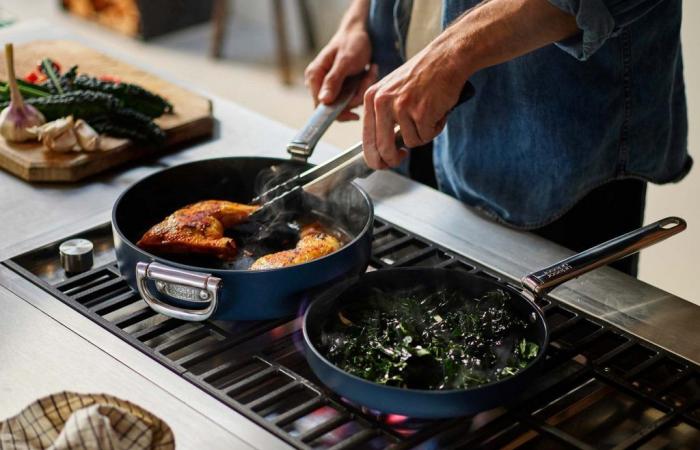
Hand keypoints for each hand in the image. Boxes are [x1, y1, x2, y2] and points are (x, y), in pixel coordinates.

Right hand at [304, 25, 375, 120]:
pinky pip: (352, 96)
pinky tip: (368, 72)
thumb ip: (333, 81)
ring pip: (347, 102)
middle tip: (368, 78)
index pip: (320, 106)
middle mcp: (318, 83)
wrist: (360, 32)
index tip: (355, 111)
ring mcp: (330, 86)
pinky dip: (363, 87)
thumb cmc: (351, 43)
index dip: (338, 111)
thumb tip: (323, 101)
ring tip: (370, 71)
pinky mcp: (340, 87)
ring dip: (362, 90)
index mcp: (314, 76)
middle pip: (336, 106)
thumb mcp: (345, 61)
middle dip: (355, 97)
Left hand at [362, 40, 468, 168]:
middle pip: (383, 149)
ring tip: (429, 114)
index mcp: (371, 98)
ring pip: (410, 142)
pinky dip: (435, 128)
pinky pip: (426, 135)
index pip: (367, 139)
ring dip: (422, 134)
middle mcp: (382, 103)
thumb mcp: (391, 90)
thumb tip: (382, 149)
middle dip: (392, 159)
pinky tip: (437, 111)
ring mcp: (401, 108)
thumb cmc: (422, 74)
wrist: (446, 58)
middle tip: (401, 157)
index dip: (374, 157)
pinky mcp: (421, 112)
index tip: (381, 163)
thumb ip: (383, 117)